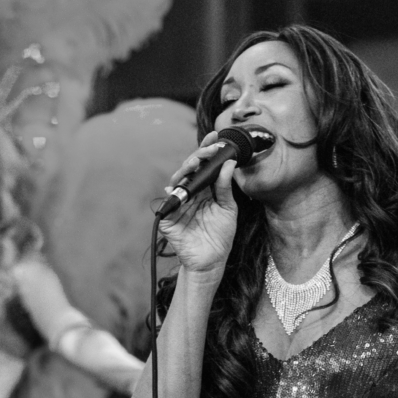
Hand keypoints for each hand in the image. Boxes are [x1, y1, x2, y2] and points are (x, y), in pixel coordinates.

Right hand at [158, 131, 238, 276]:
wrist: (211, 261)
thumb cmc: (220, 236)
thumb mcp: (228, 209)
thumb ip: (226, 188)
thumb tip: (229, 164)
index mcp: (204, 190)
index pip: (205, 165)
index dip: (208, 150)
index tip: (217, 136)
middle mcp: (190, 193)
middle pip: (190, 168)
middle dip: (199, 155)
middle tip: (210, 148)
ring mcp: (178, 203)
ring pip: (178, 179)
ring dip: (187, 168)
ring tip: (197, 161)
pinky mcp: (168, 216)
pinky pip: (169, 200)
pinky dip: (174, 192)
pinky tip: (181, 185)